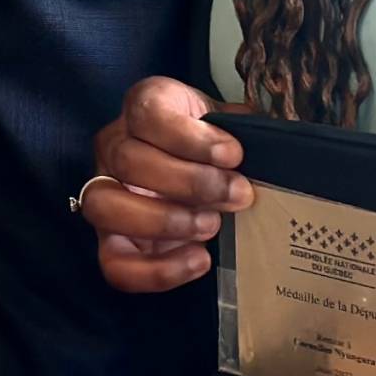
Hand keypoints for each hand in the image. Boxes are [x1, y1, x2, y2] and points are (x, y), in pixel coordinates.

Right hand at [82, 76, 253, 291]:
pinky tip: (198, 260)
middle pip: (127, 160)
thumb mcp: (231, 126)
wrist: (205, 175)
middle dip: (189, 182)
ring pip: (104, 206)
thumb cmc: (217, 149)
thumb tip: (271, 148)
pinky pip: (113, 262)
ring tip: (212, 225)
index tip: (233, 154)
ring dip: (164, 220)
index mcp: (144, 107)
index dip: (188, 136)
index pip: (146, 112)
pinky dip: (156, 269)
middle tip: (237, 195)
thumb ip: (246, 130)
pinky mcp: (110, 242)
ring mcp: (104, 194)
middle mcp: (113, 146)